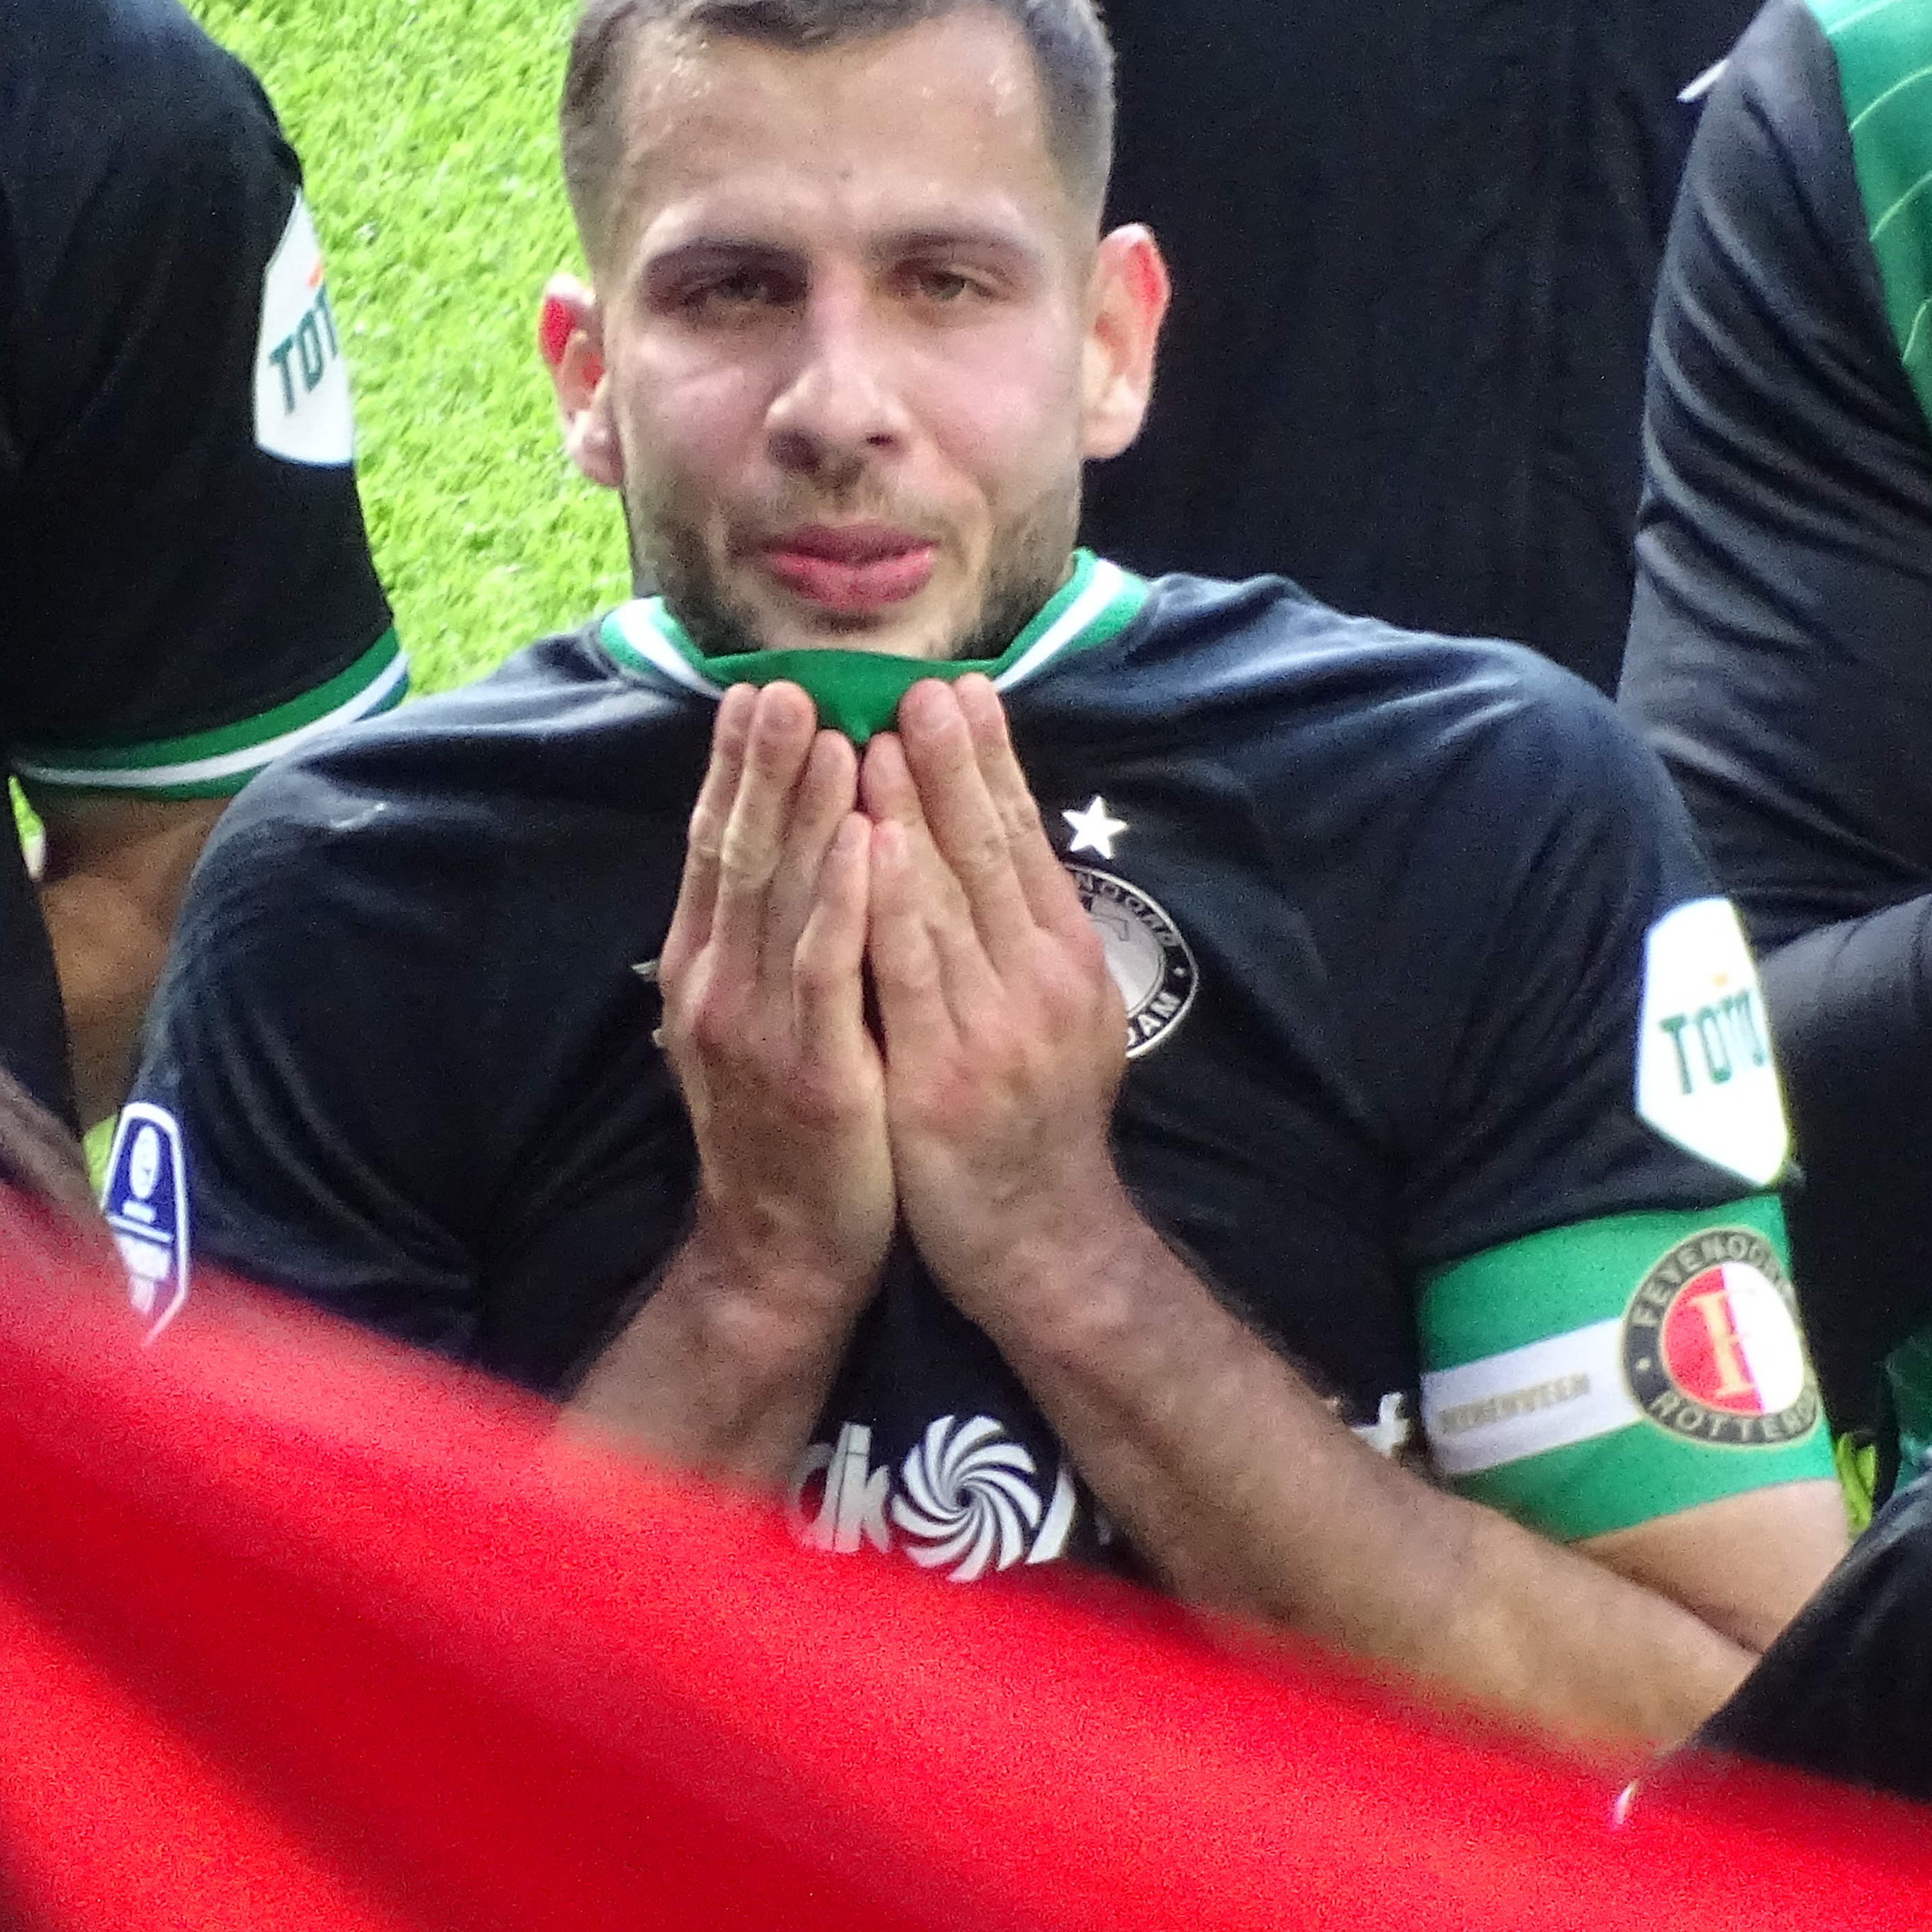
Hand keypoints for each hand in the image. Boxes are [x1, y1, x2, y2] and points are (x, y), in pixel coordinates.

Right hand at [655, 683, 892, 1319]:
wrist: (786, 1253)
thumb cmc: (795, 1130)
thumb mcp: (763, 1023)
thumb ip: (764, 941)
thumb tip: (783, 852)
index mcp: (708, 969)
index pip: (720, 848)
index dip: (736, 769)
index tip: (754, 692)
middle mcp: (719, 986)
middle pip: (740, 853)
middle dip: (762, 763)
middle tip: (784, 682)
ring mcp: (759, 1027)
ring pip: (779, 896)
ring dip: (805, 809)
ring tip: (827, 729)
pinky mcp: (813, 1068)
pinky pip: (826, 967)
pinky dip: (841, 899)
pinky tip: (864, 841)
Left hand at [859, 676, 1133, 1317]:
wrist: (1042, 1247)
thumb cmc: (1033, 1126)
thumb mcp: (1057, 1018)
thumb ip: (1029, 938)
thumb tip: (999, 845)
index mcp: (1066, 960)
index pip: (1024, 842)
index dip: (991, 764)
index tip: (960, 691)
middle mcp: (1040, 982)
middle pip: (992, 852)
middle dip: (952, 762)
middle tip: (919, 684)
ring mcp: (995, 1029)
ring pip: (948, 898)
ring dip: (910, 811)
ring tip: (875, 735)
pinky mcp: (944, 1076)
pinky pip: (909, 973)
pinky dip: (888, 902)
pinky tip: (865, 845)